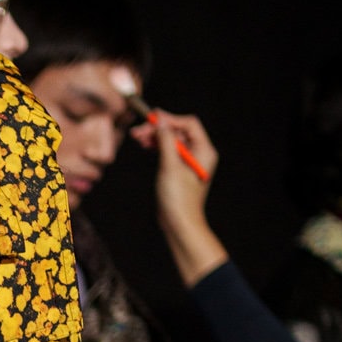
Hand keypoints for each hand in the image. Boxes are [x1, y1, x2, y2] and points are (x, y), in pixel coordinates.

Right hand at [144, 108, 226, 287]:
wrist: (179, 223)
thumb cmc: (178, 198)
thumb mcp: (170, 166)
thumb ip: (166, 140)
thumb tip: (160, 120)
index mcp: (204, 151)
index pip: (188, 124)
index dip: (170, 120)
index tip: (151, 119)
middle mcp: (199, 154)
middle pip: (178, 131)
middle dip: (158, 129)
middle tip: (138, 131)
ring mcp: (189, 162)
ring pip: (171, 141)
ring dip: (155, 137)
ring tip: (137, 138)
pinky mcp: (179, 170)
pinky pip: (168, 152)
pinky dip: (157, 147)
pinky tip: (145, 146)